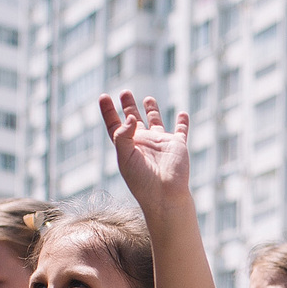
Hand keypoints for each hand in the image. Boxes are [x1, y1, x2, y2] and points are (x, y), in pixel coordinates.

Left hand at [100, 91, 189, 211]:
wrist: (165, 195)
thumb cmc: (142, 181)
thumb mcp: (125, 157)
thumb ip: (123, 136)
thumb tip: (129, 118)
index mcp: (127, 146)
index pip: (115, 125)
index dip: (108, 111)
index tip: (104, 96)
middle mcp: (142, 143)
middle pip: (133, 120)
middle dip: (128, 106)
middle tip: (125, 92)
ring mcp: (160, 143)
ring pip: (156, 122)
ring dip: (152, 110)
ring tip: (148, 98)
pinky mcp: (177, 145)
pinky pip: (181, 131)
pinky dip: (182, 123)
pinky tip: (182, 114)